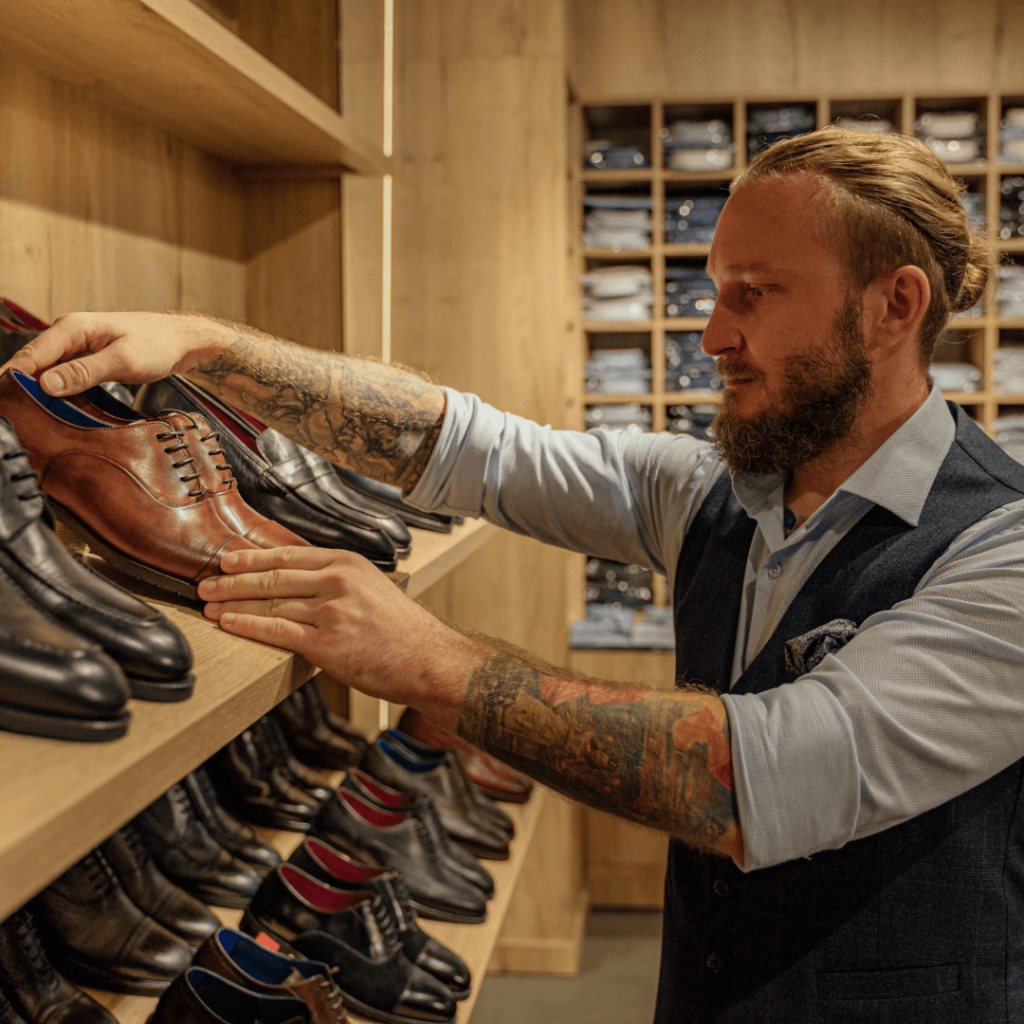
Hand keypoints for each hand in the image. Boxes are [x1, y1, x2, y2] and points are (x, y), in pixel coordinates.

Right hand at [0, 311, 233, 395]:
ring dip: (40, 391)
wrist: (183, 341)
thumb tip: (46, 384)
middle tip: (14, 415)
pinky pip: (65, 376)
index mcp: (72, 328)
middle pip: (34, 364)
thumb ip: (84, 372)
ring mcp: (78, 346)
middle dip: (22, 387)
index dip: (13, 379)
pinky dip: (59, 392)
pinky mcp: (89, 358)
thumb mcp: (122, 361)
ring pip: (49, 371)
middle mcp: (70, 334)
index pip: (30, 355)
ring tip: (29, 415)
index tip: (4, 402)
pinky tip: (55, 409)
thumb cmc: (158, 345)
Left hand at [198, 546, 486, 721]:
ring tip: (208, 605)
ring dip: (232, 603)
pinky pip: (276, 630)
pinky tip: (227, 623)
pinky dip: (247, 625)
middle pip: (273, 576)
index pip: (289, 554)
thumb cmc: (404, 631)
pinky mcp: (326, 644)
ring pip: (270, 602)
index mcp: (349, 564)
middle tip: (207, 582)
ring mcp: (331, 612)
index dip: (253, 557)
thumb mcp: (373, 589)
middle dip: (233, 580)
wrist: (429, 660)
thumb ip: (338, 582)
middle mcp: (338, 582)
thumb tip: (297, 584)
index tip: (229, 559)